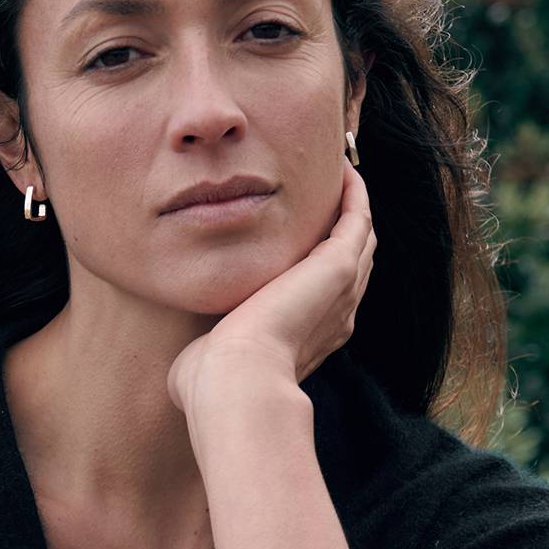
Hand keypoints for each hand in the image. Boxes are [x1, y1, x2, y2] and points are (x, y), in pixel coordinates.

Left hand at [166, 154, 375, 416]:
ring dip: (351, 203)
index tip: (303, 234)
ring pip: (360, 238)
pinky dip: (353, 192)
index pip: (324, 295)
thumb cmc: (212, 382)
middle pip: (352, 262)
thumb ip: (209, 352)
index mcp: (308, 340)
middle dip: (342, 226)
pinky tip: (338, 167)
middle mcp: (334, 316)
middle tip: (327, 190)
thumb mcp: (211, 360)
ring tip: (336, 171)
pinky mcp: (338, 267)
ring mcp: (341, 291)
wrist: (233, 379)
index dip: (318, 262)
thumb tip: (188, 359)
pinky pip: (357, 218)